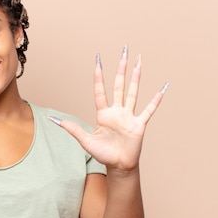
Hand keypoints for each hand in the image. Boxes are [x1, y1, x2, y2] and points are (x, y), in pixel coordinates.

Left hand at [53, 46, 167, 171]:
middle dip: (120, 68)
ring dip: (136, 77)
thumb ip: (73, 129)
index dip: (99, 76)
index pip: (100, 91)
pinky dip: (156, 100)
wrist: (118, 166)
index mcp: (104, 114)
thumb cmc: (103, 154)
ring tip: (139, 61)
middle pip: (119, 85)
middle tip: (123, 51)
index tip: (98, 60)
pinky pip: (149, 110)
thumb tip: (55, 121)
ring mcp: (129, 116)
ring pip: (133, 92)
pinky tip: (162, 88)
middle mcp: (117, 111)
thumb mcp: (86, 141)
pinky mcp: (139, 124)